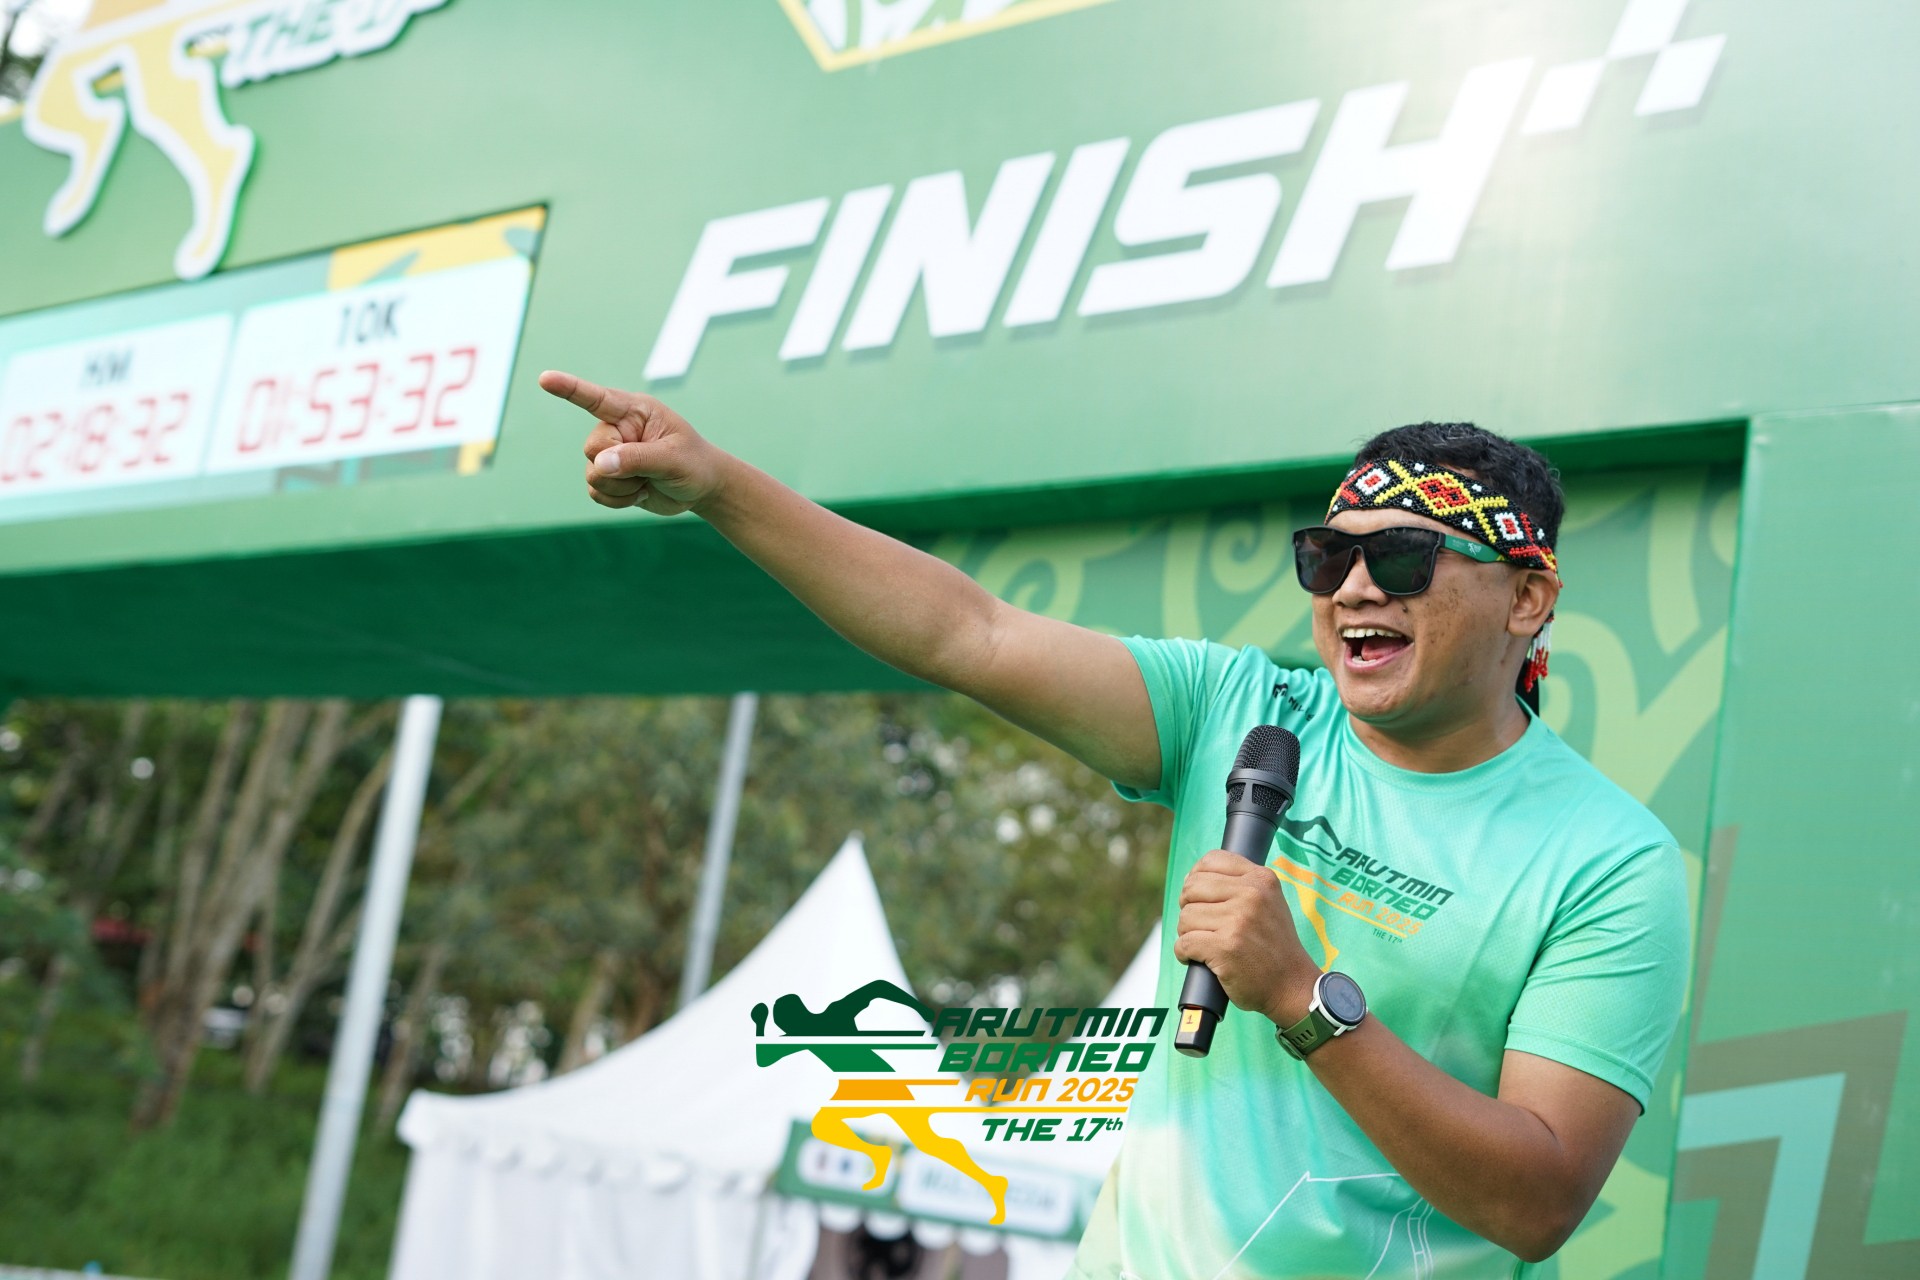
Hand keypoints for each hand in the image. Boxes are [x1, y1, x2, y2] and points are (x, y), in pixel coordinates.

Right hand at [539, 369, 726, 514]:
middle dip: (617, 466)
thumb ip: (637, 458)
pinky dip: (618, 500)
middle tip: (649, 469)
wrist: (701, 489)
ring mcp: (611, 453)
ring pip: (592, 473)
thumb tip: (599, 464)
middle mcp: (617, 428)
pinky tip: (640, 492)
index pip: (597, 398)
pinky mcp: (609, 477)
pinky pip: (595, 492)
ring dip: (621, 486)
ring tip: (648, 481)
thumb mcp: (672, 459)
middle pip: (592, 447)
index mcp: (635, 411)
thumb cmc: (693, 464)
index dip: (569, 388)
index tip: (545, 379)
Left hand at [1174, 851, 1321, 1025]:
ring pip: (1185, 917)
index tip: (1200, 897)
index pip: (1211, 860)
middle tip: (1201, 926)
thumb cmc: (1273, 946)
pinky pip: (1184, 942)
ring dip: (1188, 934)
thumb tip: (1192, 876)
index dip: (1196, 878)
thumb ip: (1240, 884)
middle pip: (1192, 888)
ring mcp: (1238, 921)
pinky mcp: (1225, 947)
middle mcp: (1251, 895)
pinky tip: (1196, 959)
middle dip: (1189, 908)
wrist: (1292, 986)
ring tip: (1205, 945)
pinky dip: (1184, 953)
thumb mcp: (1269, 902)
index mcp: (1261, 878)